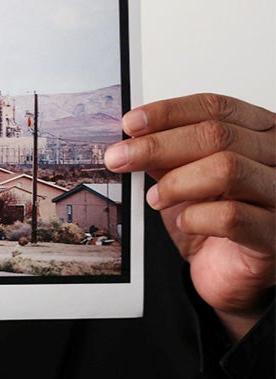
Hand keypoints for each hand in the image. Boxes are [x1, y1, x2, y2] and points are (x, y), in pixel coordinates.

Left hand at [104, 94, 274, 340]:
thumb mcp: (184, 174)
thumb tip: (131, 134)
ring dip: (176, 182)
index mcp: (261, 133)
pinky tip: (182, 222)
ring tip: (155, 197)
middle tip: (119, 158)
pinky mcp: (275, 236)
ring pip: (226, 169)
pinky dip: (194, 217)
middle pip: (217, 135)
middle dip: (157, 146)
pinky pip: (230, 216)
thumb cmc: (213, 218)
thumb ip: (166, 152)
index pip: (215, 108)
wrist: (231, 271)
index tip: (129, 123)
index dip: (167, 113)